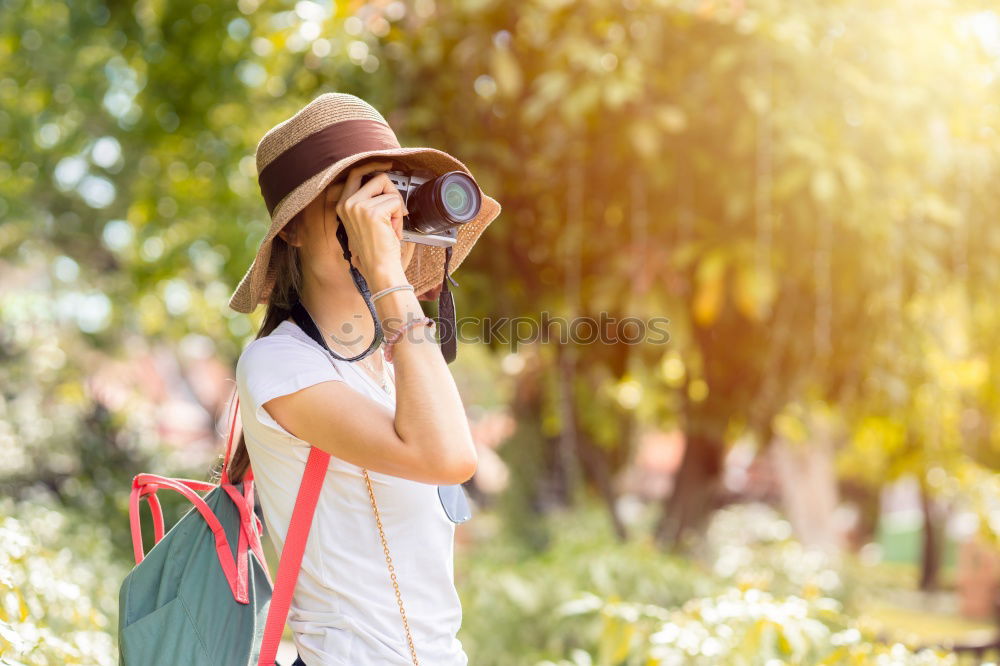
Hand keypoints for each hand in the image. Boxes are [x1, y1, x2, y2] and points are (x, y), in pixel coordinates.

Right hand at [328, 160, 408, 288]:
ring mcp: (358, 207)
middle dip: (391, 189)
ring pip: (388, 188)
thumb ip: (369, 201)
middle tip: (397, 206)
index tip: (387, 164)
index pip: (356, 173)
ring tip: (391, 226)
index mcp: (343, 205)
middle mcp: (347, 204)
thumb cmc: (377, 249)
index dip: (373, 166)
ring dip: (396, 207)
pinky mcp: (372, 212)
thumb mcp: (366, 221)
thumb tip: (384, 181)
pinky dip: (399, 216)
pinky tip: (393, 231)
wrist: (380, 269)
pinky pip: (395, 202)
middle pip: (376, 176)